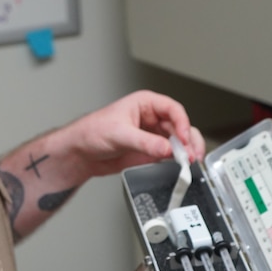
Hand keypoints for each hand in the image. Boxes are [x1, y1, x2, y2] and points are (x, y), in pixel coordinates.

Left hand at [60, 90, 205, 179]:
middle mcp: (152, 118)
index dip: (182, 123)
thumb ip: (145, 143)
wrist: (80, 153)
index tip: (183, 139)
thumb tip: (166, 149)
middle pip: (180, 126)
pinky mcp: (151, 151)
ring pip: (179, 141)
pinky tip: (181, 167)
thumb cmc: (91, 132)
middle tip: (191, 155)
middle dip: (188, 140)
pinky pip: (170, 154)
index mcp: (145, 104)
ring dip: (186, 151)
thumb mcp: (119, 134)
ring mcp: (153, 135)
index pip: (173, 109)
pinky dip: (178, 160)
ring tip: (189, 162)